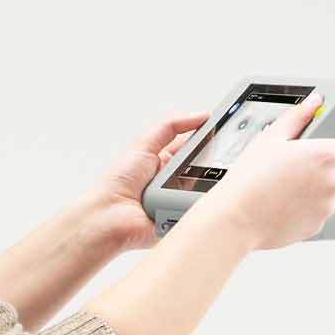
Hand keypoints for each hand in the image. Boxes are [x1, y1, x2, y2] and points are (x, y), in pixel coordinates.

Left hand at [85, 110, 210, 252]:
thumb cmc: (117, 182)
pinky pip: (200, 210)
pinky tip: (203, 198)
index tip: (225, 128)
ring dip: (208, 183)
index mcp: (163, 161)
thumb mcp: (144, 144)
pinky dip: (203, 204)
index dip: (208, 138)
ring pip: (206, 189)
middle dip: (212, 161)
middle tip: (223, 152)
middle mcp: (173, 181)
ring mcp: (179, 201)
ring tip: (205, 179)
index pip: (193, 146)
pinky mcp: (183, 219)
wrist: (109, 217)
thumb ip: (171, 126)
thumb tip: (200, 115)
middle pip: (204, 167)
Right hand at [196, 91, 334, 250]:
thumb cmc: (251, 179)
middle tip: (293, 167)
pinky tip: (282, 203)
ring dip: (313, 189)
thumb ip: (297, 117)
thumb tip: (313, 103)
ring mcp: (326, 206)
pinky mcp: (318, 226)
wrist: (237, 218)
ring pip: (327, 192)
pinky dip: (305, 208)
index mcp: (325, 155)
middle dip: (321, 168)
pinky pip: (316, 212)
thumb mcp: (271, 138)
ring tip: (282, 188)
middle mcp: (332, 181)